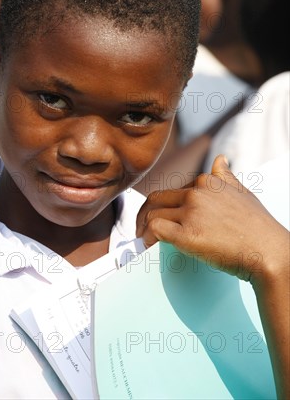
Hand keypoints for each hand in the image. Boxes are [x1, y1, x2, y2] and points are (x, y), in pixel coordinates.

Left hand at [136, 154, 288, 284]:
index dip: (165, 205)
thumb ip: (226, 176)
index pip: (174, 190)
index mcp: (207, 182)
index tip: (161, 216)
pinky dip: (148, 236)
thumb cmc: (258, 226)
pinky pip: (156, 228)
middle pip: (156, 199)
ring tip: (143, 239)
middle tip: (141, 227)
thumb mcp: (243, 193)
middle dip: (144, 213)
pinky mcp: (187, 234)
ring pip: (153, 214)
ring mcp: (191, 212)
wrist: (269, 252)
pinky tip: (148, 245)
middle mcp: (196, 193)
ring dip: (143, 227)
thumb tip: (220, 158)